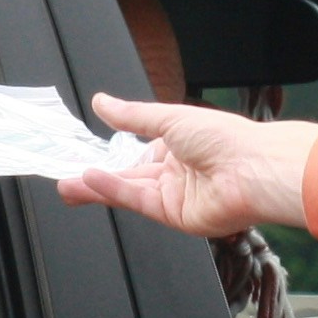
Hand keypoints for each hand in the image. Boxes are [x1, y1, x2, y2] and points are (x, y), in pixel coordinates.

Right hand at [57, 94, 317, 238]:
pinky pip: (139, 201)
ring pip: (128, 192)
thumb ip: (131, 116)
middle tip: (64, 179)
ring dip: (97, 188)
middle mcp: (175, 172)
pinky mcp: (175, 215)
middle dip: (95, 179)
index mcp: (178, 146)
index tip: (82, 157)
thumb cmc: (225, 138)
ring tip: (67, 186)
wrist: (254, 168)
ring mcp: (175, 195)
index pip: (135, 153)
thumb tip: (102, 102)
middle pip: (127, 177)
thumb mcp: (169, 117)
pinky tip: (92, 181)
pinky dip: (115, 191)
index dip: (110, 157)